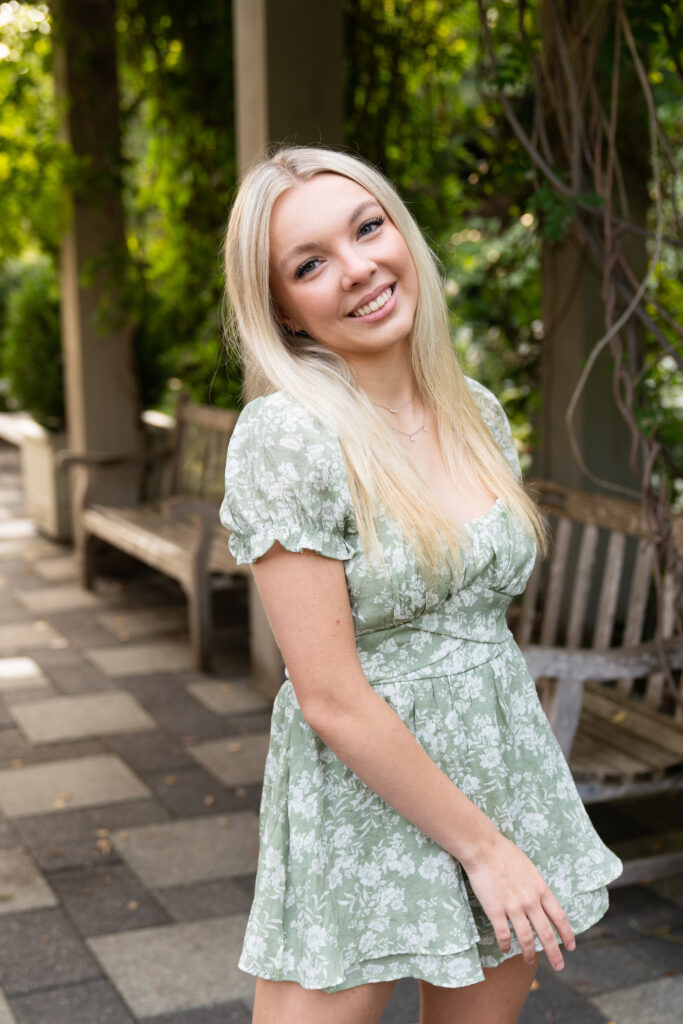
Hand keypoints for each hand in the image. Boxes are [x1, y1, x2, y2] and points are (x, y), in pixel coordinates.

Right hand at [461, 832, 575, 970]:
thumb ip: (536, 886)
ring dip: (529, 953)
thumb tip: (539, 899)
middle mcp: (530, 901)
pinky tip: (506, 949)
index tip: (571, 946)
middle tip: (559, 966)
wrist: (484, 848)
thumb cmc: (505, 853)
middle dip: (555, 953)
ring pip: (526, 938)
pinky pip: (503, 934)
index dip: (567, 934)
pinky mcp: (496, 910)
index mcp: (541, 889)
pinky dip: (506, 945)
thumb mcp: (529, 868)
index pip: (559, 917)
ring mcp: (513, 907)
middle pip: (547, 933)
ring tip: (529, 961)